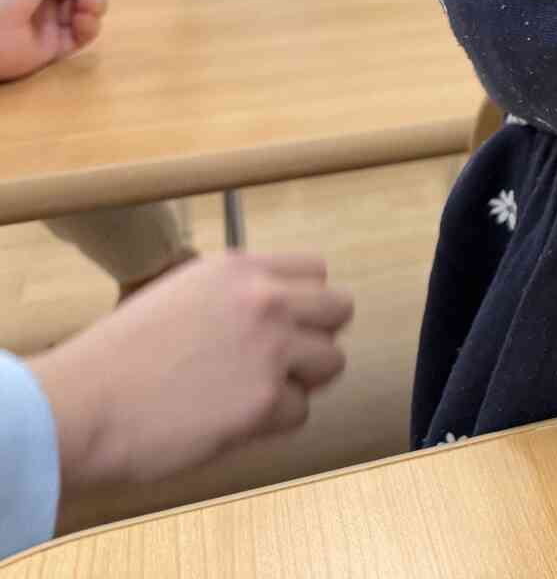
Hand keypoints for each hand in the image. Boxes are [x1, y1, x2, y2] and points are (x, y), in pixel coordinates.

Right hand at [27, 252, 353, 490]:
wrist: (82, 406)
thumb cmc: (118, 358)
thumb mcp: (179, 294)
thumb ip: (235, 294)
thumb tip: (279, 310)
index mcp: (240, 269)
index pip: (316, 270)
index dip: (305, 301)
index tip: (286, 324)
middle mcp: (265, 300)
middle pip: (339, 309)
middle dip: (316, 337)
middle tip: (281, 361)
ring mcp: (271, 349)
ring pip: (331, 362)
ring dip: (300, 382)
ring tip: (253, 392)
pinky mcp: (266, 400)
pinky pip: (300, 412)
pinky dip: (272, 423)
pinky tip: (232, 420)